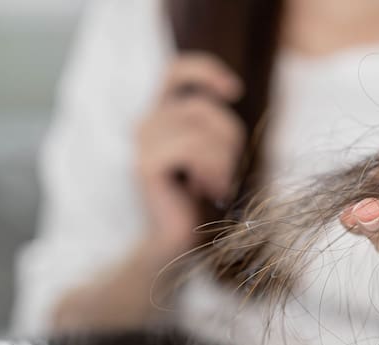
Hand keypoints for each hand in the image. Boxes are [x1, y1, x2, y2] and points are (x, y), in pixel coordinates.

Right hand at [136, 54, 244, 256]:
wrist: (177, 241)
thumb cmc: (200, 197)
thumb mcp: (213, 153)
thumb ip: (212, 123)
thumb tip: (229, 89)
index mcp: (161, 116)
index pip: (176, 71)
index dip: (205, 70)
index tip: (235, 91)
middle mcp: (147, 123)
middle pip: (203, 107)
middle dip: (228, 139)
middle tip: (225, 172)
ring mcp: (143, 143)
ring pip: (201, 129)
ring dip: (222, 160)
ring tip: (216, 184)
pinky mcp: (146, 164)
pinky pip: (193, 148)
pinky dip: (211, 169)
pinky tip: (208, 189)